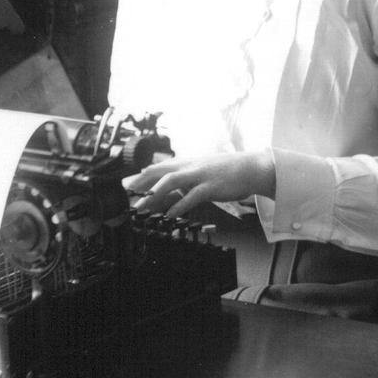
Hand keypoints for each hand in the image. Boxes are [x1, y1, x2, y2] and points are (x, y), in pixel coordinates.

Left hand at [124, 150, 275, 217]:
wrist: (251, 167)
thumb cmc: (226, 171)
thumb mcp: (201, 171)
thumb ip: (184, 179)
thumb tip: (166, 191)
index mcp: (187, 162)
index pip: (158, 167)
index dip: (141, 176)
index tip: (126, 186)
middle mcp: (190, 166)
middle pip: (160, 172)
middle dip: (141, 184)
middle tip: (126, 196)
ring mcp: (201, 175)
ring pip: (172, 181)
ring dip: (154, 195)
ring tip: (141, 208)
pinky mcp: (212, 186)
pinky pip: (192, 196)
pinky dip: (179, 205)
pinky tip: (169, 214)